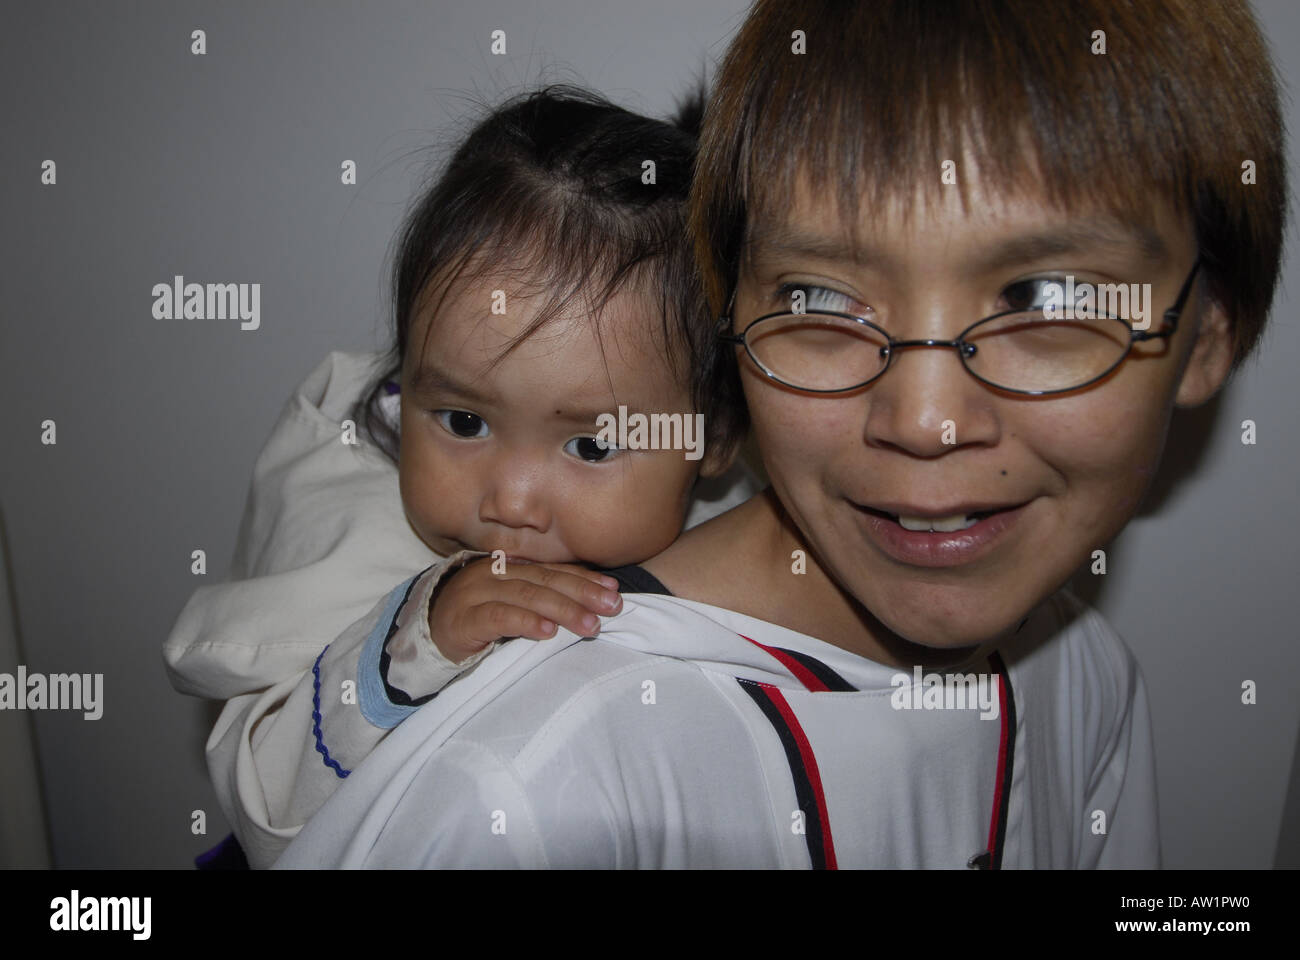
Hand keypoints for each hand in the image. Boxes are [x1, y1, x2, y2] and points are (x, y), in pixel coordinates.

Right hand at [428, 558, 622, 663]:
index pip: (551, 570)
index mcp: (508, 567)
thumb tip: (589, 605)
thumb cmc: (476, 622)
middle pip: (544, 580)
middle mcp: (493, 574)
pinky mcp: (463, 620)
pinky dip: (525, 623)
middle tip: (612, 606)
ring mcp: (475, 594)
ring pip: (526, 596)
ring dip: (562, 610)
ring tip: (589, 624)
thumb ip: (540, 600)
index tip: (613, 590)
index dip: (584, 578)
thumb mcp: (510, 606)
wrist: (424, 637)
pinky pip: (498, 617)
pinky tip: (547, 633)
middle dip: (581, 592)